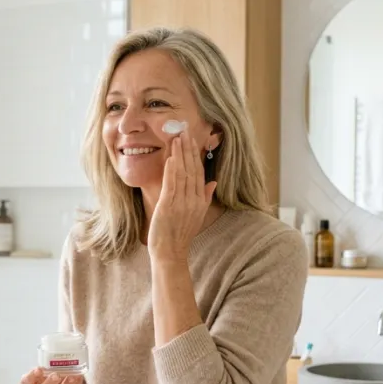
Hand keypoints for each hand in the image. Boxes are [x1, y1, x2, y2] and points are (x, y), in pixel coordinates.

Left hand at [147, 129, 216, 260]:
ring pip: (183, 174)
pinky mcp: (169, 207)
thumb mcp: (197, 215)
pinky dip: (172, 171)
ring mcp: (182, 203)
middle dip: (188, 149)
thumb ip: (205, 197)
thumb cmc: (180, 234)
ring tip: (177, 138)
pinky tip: (171, 158)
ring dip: (180, 154)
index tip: (192, 139)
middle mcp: (194, 200)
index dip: (195, 155)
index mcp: (200, 200)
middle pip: (192, 169)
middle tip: (185, 130)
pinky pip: (172, 185)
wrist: (171, 253)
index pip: (199, 172)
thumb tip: (213, 182)